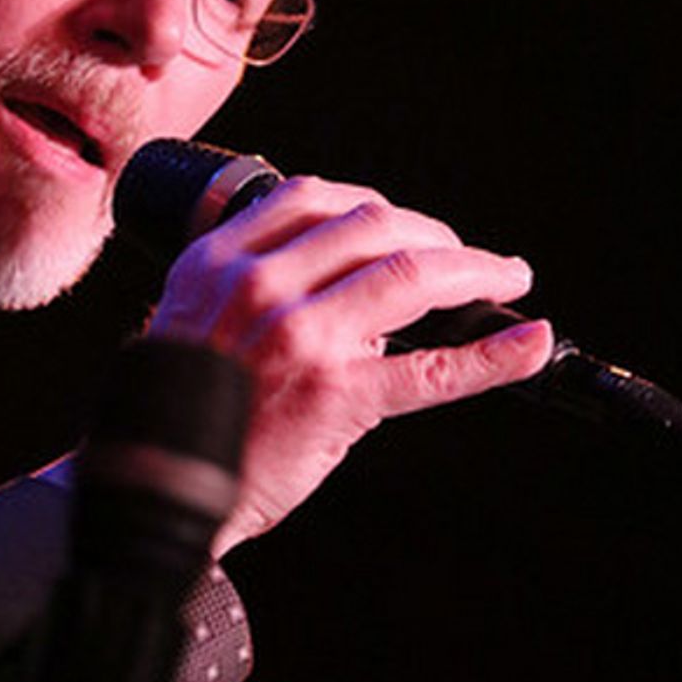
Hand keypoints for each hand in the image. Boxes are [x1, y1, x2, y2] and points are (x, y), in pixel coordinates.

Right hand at [145, 174, 554, 549]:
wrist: (152, 483)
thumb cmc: (172, 411)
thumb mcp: (190, 318)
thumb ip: (251, 284)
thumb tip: (342, 284)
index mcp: (219, 261)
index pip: (312, 198)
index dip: (375, 205)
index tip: (404, 224)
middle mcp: (260, 285)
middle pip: (373, 224)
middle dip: (434, 234)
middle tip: (466, 257)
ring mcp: (302, 336)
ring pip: (411, 274)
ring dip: (474, 271)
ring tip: (504, 280)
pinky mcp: (338, 395)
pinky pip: (432, 368)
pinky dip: (494, 355)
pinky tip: (529, 346)